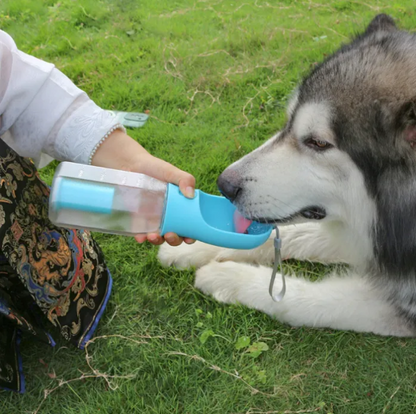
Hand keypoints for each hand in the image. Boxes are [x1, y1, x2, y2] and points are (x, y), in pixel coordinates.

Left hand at [91, 128, 195, 245]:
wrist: (130, 165)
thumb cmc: (154, 167)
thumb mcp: (171, 172)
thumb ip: (184, 179)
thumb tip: (191, 194)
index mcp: (180, 207)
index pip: (189, 226)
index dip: (191, 235)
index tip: (189, 238)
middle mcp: (168, 216)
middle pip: (175, 235)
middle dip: (174, 240)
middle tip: (170, 235)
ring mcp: (153, 219)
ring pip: (158, 237)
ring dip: (158, 241)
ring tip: (153, 236)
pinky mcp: (138, 220)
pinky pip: (141, 233)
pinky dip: (141, 238)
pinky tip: (140, 237)